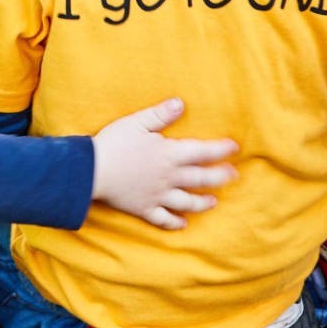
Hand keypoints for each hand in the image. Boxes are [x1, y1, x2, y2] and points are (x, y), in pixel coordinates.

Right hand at [90, 98, 238, 230]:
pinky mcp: (145, 209)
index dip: (221, 150)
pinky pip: (164, 219)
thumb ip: (160, 114)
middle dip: (220, 177)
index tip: (235, 148)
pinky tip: (183, 224)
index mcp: (169, 154)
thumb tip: (181, 103)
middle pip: (202, 179)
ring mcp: (158, 196)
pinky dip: (175, 223)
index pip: (203, 152)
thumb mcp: (136, 122)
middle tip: (233, 176)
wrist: (91, 171)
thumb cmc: (113, 144)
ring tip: (214, 202)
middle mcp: (169, 177)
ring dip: (203, 202)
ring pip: (188, 202)